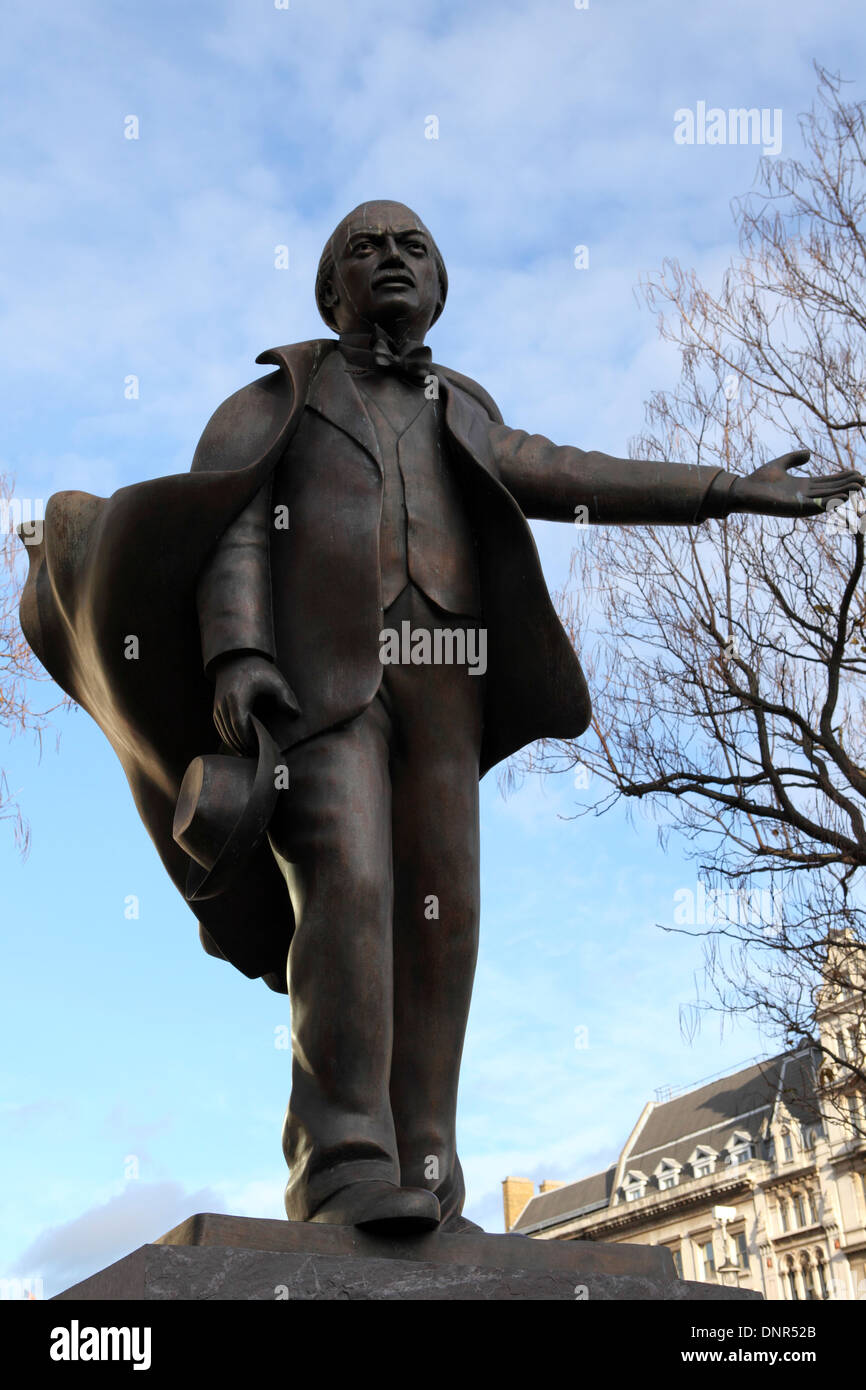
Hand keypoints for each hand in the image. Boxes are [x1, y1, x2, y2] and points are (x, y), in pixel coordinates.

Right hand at [212, 653, 299, 754]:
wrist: (237, 658)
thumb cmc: (258, 670)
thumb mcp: (275, 680)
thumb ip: (286, 697)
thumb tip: (296, 714)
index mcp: (237, 697)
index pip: (240, 725)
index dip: (249, 740)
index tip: (261, 747)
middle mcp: (224, 703)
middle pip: (231, 732)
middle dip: (244, 746)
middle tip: (259, 754)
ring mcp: (218, 706)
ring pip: (225, 732)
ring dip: (236, 744)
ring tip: (252, 752)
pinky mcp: (216, 707)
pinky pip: (221, 728)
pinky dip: (230, 738)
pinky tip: (242, 744)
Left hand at [729, 450, 864, 517]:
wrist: (743, 489)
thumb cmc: (758, 479)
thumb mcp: (780, 464)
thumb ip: (794, 458)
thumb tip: (810, 454)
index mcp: (802, 486)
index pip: (827, 482)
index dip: (842, 478)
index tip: (857, 473)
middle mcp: (804, 496)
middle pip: (831, 490)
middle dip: (847, 486)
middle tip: (864, 481)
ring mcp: (800, 503)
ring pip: (827, 498)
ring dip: (843, 494)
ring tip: (858, 488)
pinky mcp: (794, 508)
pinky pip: (815, 506)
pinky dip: (828, 502)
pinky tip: (841, 498)